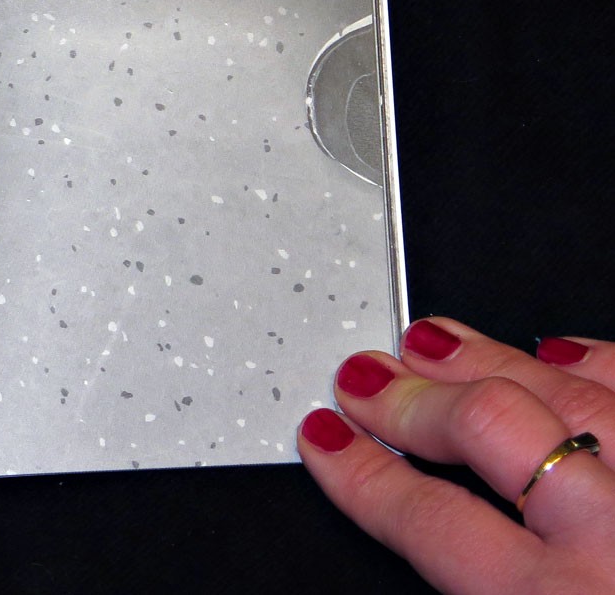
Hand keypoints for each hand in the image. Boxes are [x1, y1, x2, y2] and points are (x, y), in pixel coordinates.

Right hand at [299, 318, 614, 593]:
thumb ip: (462, 583)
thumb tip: (405, 554)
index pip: (428, 515)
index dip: (364, 473)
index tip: (328, 441)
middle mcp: (612, 535)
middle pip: (490, 427)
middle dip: (412, 395)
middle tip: (366, 377)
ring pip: (568, 396)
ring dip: (490, 360)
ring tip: (434, 343)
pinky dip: (595, 365)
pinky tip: (557, 353)